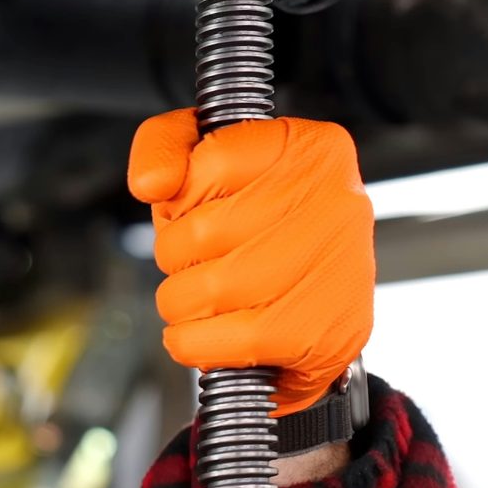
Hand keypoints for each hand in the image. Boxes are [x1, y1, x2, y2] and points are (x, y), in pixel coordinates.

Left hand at [128, 109, 374, 415]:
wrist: (317, 305)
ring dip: (182, 301)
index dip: (183, 195)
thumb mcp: (205, 157)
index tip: (194, 207)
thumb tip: (151, 183)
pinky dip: (195, 342)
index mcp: (311, 148)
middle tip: (197, 260)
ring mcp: (336, 271)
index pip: (214, 160)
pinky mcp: (325, 334)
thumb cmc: (256, 225)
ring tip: (204, 295)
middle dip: (176, 254)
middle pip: (203, 231)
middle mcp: (336, 202)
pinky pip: (226, 342)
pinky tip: (210, 330)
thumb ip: (164, 145)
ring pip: (209, 289)